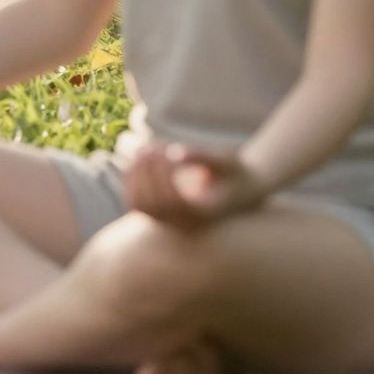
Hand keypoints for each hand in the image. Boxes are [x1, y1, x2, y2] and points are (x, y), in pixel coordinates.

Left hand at [125, 141, 267, 227]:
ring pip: (141, 206)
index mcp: (204, 215)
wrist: (242, 190)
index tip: (166, 150)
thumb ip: (201, 156)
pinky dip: (132, 181)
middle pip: (155, 206)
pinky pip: (137, 203)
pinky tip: (140, 157)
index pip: (174, 202)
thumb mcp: (225, 161)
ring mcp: (172, 222)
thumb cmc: (235, 171)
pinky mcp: (162, 214)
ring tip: (143, 149)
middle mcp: (186, 225)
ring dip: (135, 177)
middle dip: (147, 174)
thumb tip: (174, 152)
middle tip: (148, 147)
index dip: (165, 175)